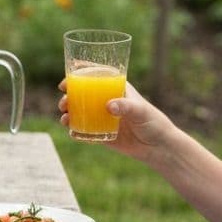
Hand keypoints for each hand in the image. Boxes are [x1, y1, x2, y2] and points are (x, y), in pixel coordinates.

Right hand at [58, 81, 177, 162]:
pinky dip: (74, 130)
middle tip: (64, 103)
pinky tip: (71, 131)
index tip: (67, 79)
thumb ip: (126, 106)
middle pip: (81, 94)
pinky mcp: (100, 133)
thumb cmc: (153, 123)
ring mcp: (102, 118)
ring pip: (79, 112)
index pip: (95, 76)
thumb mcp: (141, 111)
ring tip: (65, 118)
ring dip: (67, 113)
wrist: (157, 147)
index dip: (79, 74)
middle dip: (68, 96)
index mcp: (116, 88)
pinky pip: (83, 130)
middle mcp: (106, 101)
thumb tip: (108, 106)